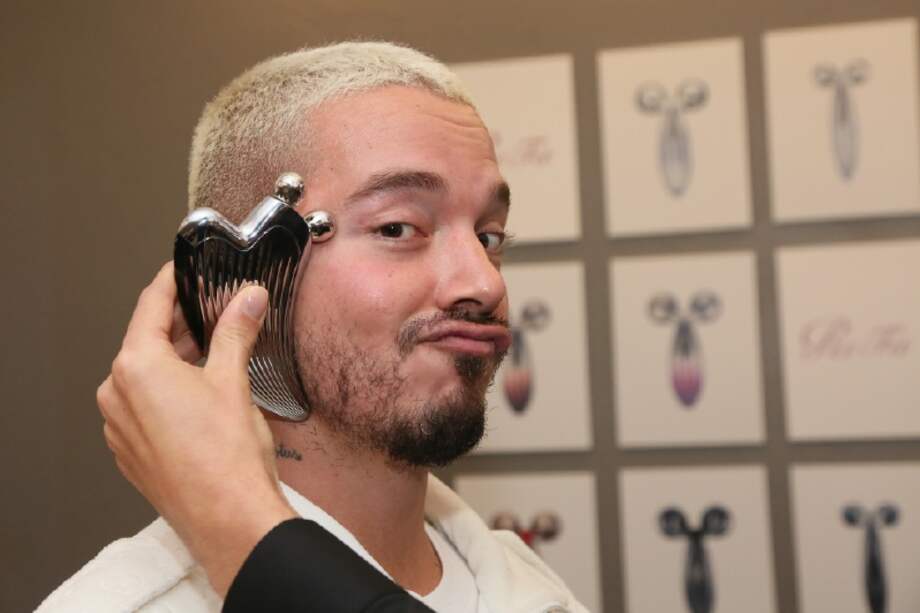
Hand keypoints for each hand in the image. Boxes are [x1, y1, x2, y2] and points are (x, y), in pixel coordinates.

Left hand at [97, 262, 296, 595]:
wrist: (226, 517)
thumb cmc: (226, 456)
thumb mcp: (233, 380)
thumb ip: (235, 331)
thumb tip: (247, 299)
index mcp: (136, 367)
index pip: (150, 305)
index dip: (171, 282)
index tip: (184, 269)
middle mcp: (117, 394)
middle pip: (146, 340)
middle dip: (180, 323)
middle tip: (213, 310)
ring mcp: (119, 426)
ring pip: (145, 375)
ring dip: (175, 358)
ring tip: (213, 353)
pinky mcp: (131, 451)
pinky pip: (144, 406)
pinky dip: (168, 392)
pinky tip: (200, 396)